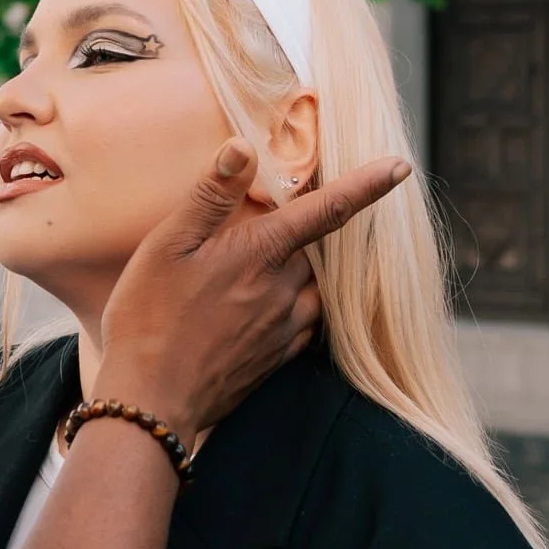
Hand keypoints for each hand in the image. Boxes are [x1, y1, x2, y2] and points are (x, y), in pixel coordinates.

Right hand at [95, 141, 409, 450]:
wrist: (151, 401)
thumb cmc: (148, 317)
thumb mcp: (167, 245)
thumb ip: (210, 195)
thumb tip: (243, 146)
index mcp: (260, 253)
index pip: (328, 209)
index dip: (368, 184)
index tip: (400, 167)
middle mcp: (284, 289)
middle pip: (317, 249)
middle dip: (304, 232)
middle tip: (262, 228)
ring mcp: (285, 328)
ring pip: (314, 287)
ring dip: (300, 271)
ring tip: (260, 269)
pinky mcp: (278, 359)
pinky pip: (304, 322)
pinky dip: (295, 306)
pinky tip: (261, 308)